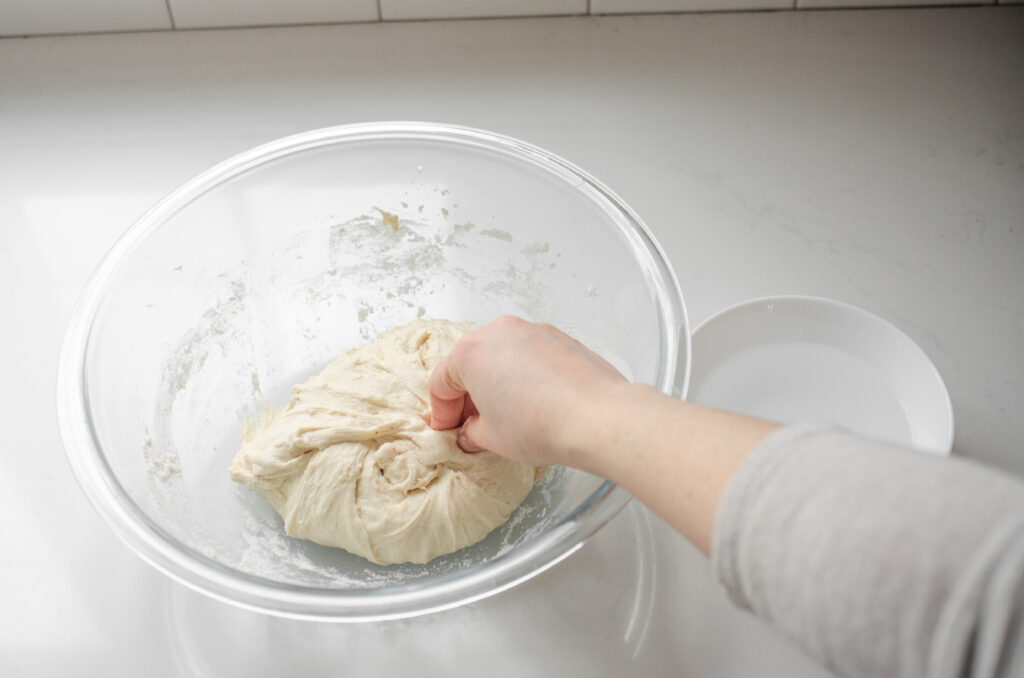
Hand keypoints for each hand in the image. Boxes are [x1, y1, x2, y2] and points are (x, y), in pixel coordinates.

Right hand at [428, 315, 626, 467]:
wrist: (597, 417)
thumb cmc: (539, 425)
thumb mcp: (492, 438)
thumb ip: (472, 432)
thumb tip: (472, 432)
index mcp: (471, 352)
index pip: (442, 383)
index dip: (442, 413)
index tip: (449, 432)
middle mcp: (499, 332)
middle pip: (470, 364)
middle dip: (468, 396)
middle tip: (473, 426)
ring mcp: (532, 330)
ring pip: (502, 356)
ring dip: (497, 383)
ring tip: (507, 415)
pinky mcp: (560, 338)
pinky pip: (530, 355)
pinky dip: (525, 376)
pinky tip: (535, 403)